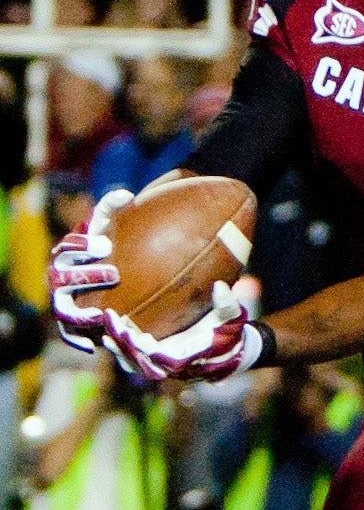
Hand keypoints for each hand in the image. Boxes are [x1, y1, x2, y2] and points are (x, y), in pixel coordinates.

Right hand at [48, 189, 133, 352]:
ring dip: (79, 314)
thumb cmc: (111, 245)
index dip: (82, 246)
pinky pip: (71, 335)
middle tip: (114, 273)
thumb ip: (113, 208)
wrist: (114, 272)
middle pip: (63, 280)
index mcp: (68, 255)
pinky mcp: (74, 324)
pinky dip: (80, 340)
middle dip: (85, 275)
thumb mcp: (111, 225)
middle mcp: (61, 280)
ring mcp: (65, 302)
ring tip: (99, 316)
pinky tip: (94, 345)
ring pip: (64, 311)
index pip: (68, 250)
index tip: (105, 245)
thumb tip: (126, 194)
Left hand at [102, 281, 255, 381]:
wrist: (226, 348)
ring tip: (106, 331)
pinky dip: (119, 348)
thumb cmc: (229, 331)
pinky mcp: (153, 359)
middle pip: (143, 363)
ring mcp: (160, 364)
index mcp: (191, 358)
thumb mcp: (232, 316)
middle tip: (114, 326)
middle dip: (127, 346)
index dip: (153, 352)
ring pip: (133, 363)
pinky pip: (131, 358)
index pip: (168, 361)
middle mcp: (172, 366)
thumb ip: (228, 303)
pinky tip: (107, 334)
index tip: (142, 337)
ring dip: (119, 349)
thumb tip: (220, 286)